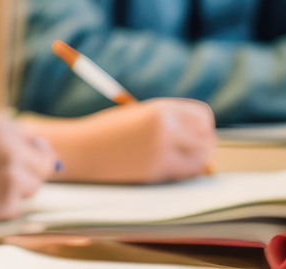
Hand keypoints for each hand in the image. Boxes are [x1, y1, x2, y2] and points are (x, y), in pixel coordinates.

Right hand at [0, 112, 57, 224]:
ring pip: (33, 183)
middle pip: (43, 161)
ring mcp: (11, 179)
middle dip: (39, 164)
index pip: (29, 135)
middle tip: (32, 169)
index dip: (31, 145)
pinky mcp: (7, 205)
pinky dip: (6, 201)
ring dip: (22, 183)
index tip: (34, 150)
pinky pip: (17, 203)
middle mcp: (10, 151)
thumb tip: (25, 139)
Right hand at [26, 98, 214, 183]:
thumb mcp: (137, 116)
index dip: (203, 124)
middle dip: (204, 142)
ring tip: (185, 157)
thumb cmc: (106, 131)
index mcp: (159, 111)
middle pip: (205, 138)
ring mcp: (160, 154)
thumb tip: (198, 135)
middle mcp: (164, 131)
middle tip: (197, 147)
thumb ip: (166, 121)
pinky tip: (172, 166)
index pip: (201, 116)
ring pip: (200, 159)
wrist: (79, 150)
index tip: (198, 130)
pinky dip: (185, 171)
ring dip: (198, 159)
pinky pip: (184, 174)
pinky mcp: (155, 174)